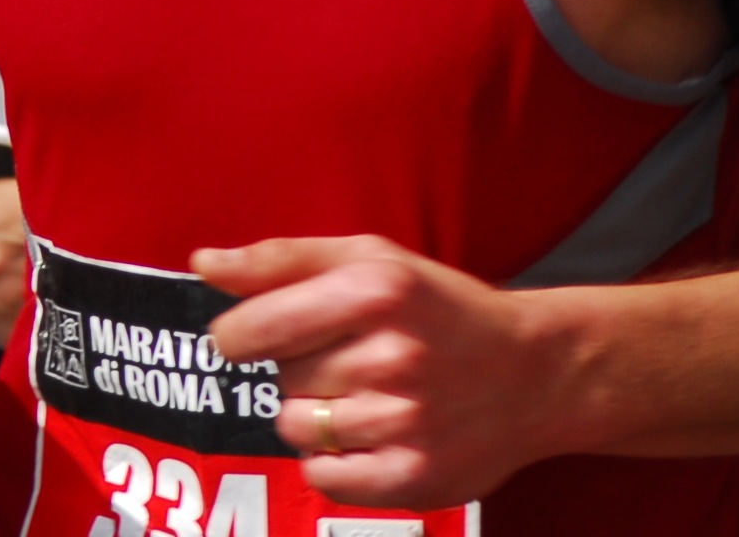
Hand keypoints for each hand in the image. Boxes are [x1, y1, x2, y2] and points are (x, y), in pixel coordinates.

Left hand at [199, 235, 559, 510]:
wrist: (535, 373)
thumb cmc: (440, 309)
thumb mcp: (372, 260)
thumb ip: (281, 260)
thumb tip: (202, 265)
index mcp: (378, 288)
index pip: (253, 328)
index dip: (239, 335)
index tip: (252, 335)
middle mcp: (393, 354)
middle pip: (279, 378)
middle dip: (301, 369)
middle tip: (353, 359)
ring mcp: (405, 421)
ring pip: (295, 429)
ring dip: (315, 416)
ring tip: (368, 396)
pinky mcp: (413, 477)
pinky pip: (322, 477)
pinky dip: (333, 462)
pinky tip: (373, 435)